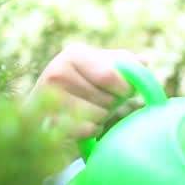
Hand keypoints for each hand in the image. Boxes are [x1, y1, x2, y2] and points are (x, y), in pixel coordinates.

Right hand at [25, 45, 148, 139]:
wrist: (41, 108)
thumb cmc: (80, 83)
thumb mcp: (98, 65)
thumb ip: (122, 63)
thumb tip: (144, 62)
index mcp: (74, 54)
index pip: (110, 75)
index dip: (125, 88)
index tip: (126, 92)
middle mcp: (58, 72)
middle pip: (107, 98)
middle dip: (113, 103)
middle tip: (101, 100)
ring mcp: (49, 99)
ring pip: (99, 115)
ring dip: (102, 117)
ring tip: (90, 110)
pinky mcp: (48, 122)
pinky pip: (87, 130)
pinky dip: (92, 130)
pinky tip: (82, 123)